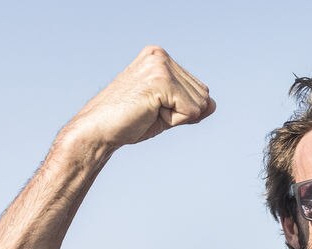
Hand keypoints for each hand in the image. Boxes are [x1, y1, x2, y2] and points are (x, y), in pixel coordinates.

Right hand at [63, 46, 214, 150]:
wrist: (98, 129)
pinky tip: (149, 113)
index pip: (199, 90)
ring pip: (198, 104)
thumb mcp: (167, 111)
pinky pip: (190, 111)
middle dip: (181, 112)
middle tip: (149, 112)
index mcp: (160, 57)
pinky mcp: (161, 81)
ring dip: (176, 117)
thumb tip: (213, 104)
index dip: (181, 109)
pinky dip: (174, 120)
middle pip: (202, 96)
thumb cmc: (129, 121)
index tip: (152, 108)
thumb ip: (191, 106)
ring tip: (148, 111)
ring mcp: (160, 66)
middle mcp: (160, 56)